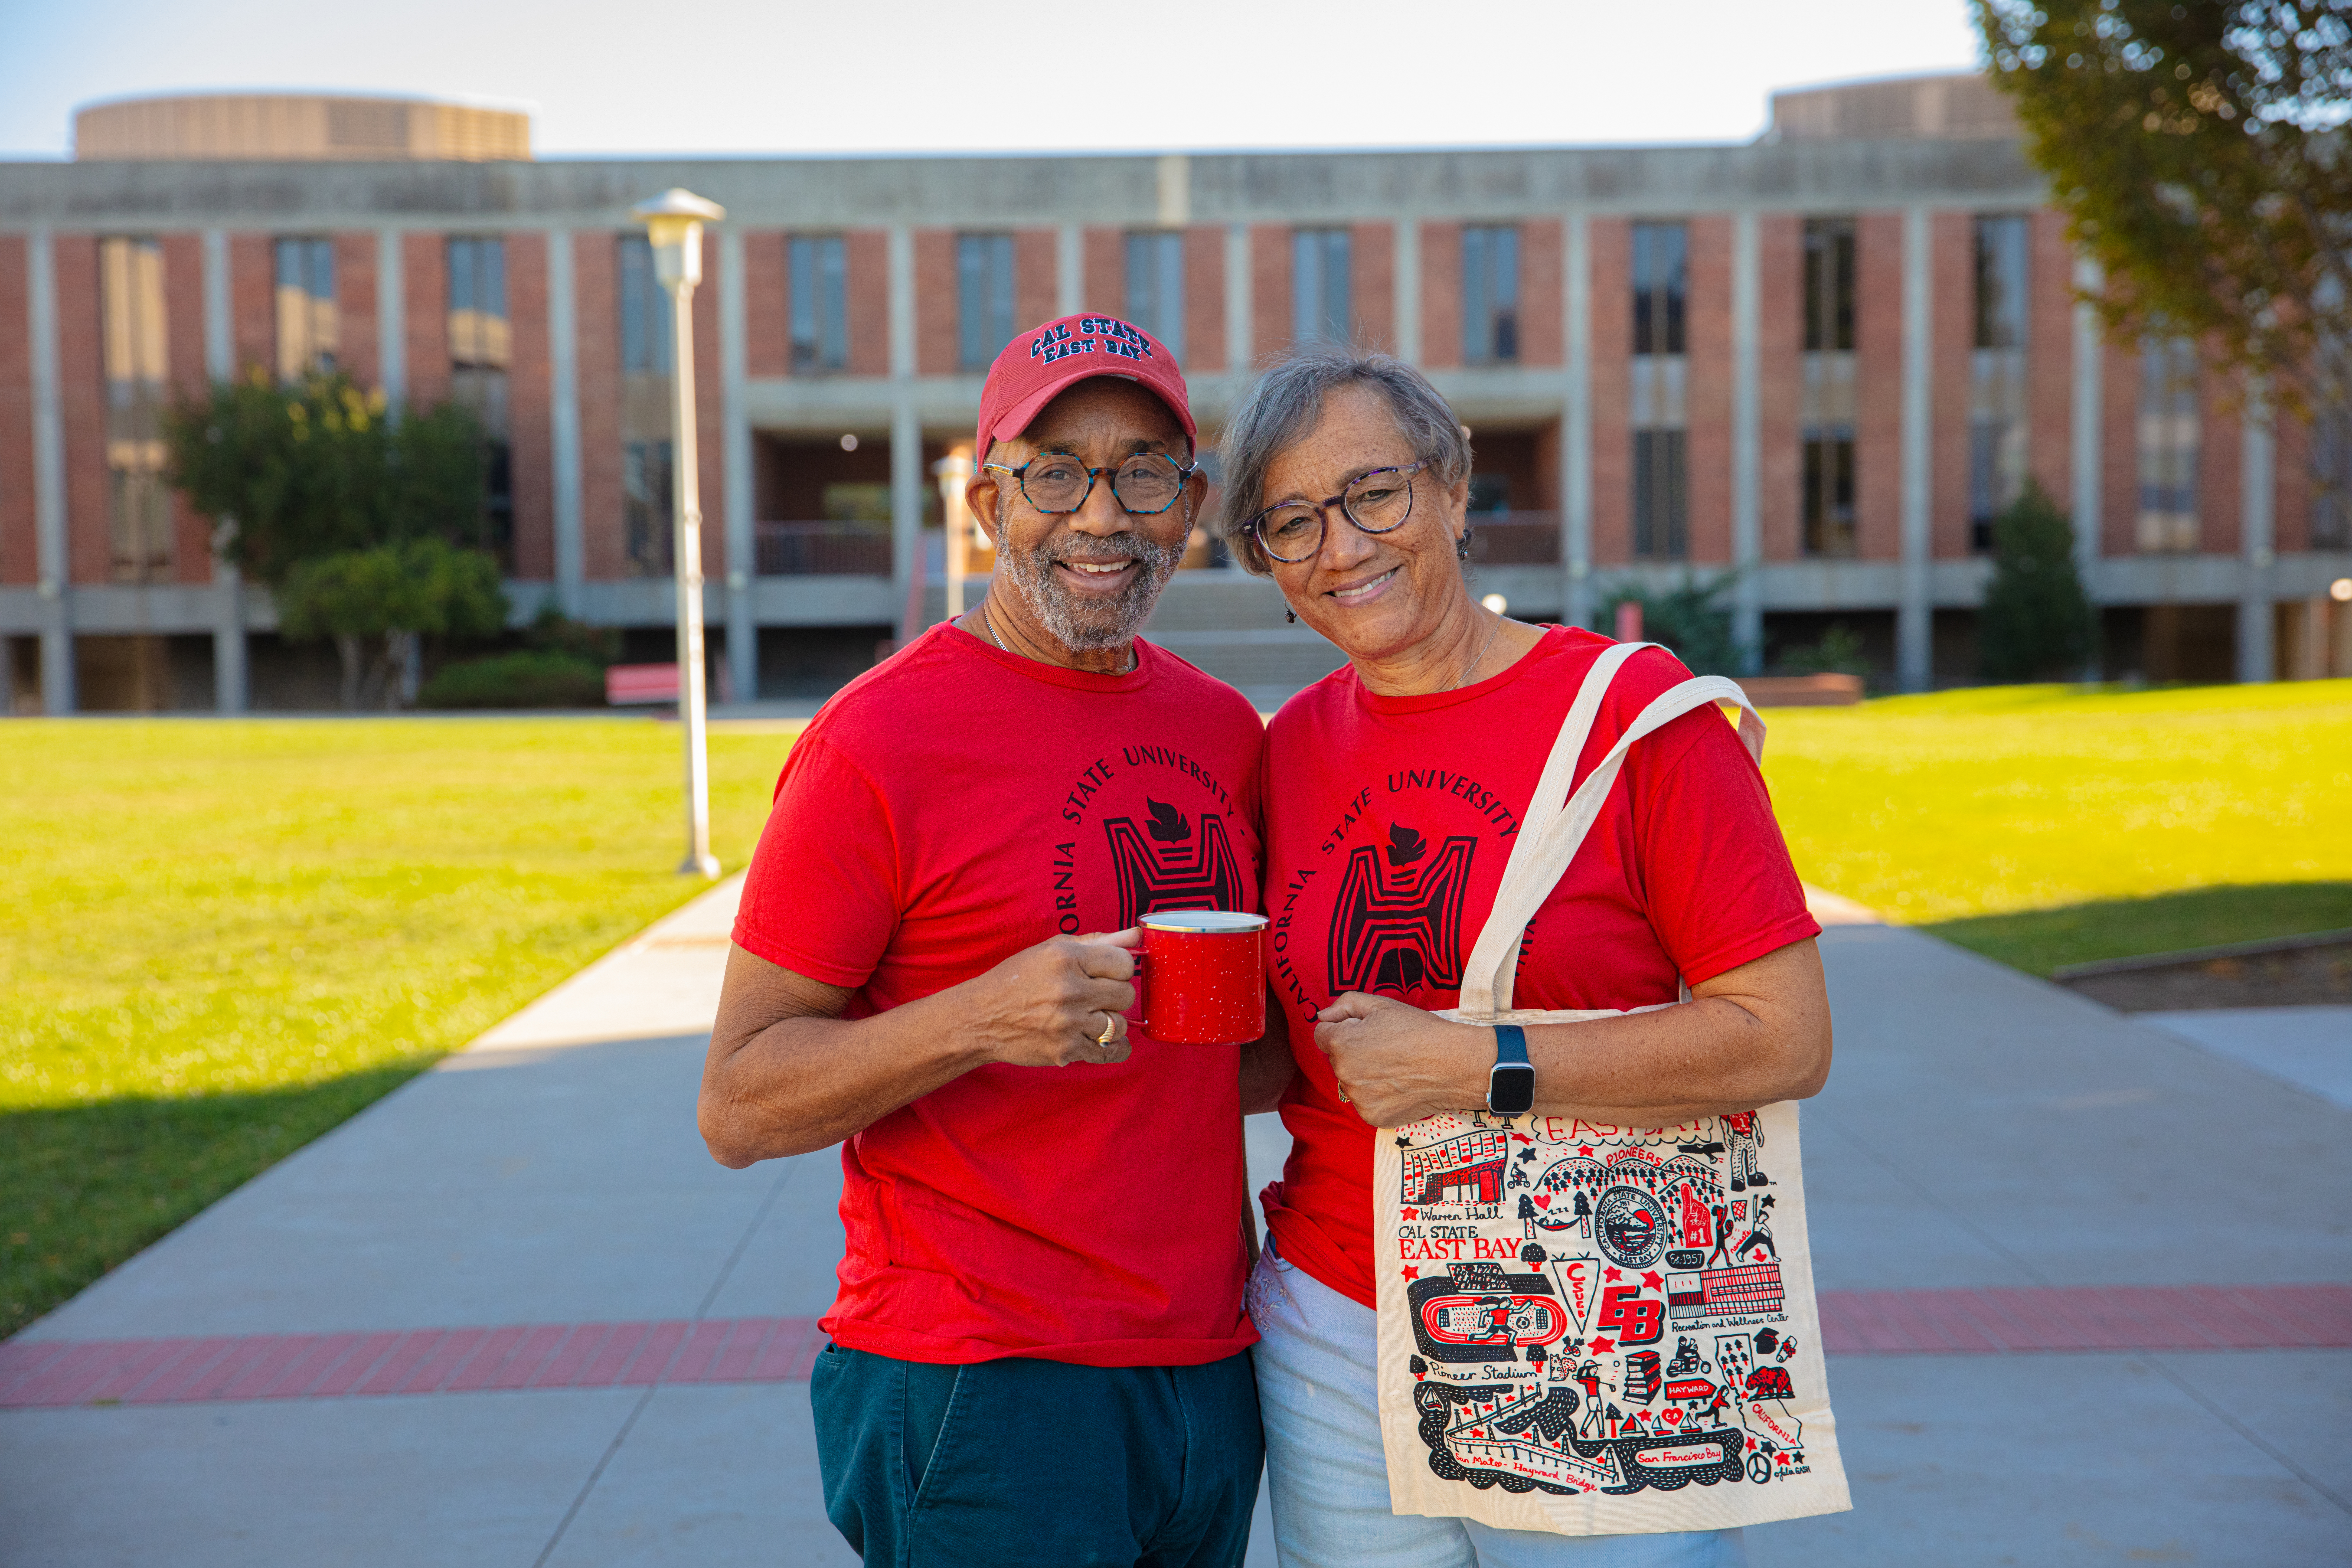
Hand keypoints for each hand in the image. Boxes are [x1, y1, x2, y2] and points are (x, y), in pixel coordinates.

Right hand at [964, 930, 1139, 1067]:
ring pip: (1120, 1025)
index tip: (1107, 972)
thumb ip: (1097, 941)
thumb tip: (1136, 935)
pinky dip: (1113, 1048)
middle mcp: (1070, 990)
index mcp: (1066, 959)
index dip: (1119, 968)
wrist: (981, 1018)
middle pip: (1126, 994)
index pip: (1124, 963)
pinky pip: (1110, 1052)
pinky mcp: (1066, 1051)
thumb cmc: (1017, 979)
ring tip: (1092, 1016)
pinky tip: (1103, 1039)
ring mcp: (1068, 1024)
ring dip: (1111, 1021)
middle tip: (1097, 995)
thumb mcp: (1052, 950)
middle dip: (1115, 994)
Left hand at [1313, 992, 1485, 1126]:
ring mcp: (1358, 1098)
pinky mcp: (1372, 1116)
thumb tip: (1322, 1016)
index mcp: (1341, 1043)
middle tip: (1385, 1048)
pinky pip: (1365, 1103)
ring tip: (1395, 1067)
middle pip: (1337, 1059)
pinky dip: (1378, 1096)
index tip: (1366, 1031)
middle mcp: (1344, 1073)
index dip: (1344, 1028)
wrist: (1454, 1064)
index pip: (1322, 1034)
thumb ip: (1344, 1005)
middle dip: (1353, 1052)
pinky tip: (1398, 1086)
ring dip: (1364, 1075)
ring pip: (1351, 1082)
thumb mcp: (1381, 1004)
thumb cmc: (1419, 1031)